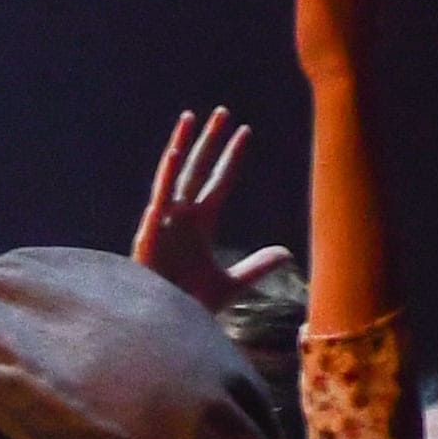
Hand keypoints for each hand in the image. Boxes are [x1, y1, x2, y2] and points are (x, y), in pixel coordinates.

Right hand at [129, 106, 295, 311]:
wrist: (163, 326)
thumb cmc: (188, 305)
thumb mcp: (231, 284)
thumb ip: (257, 266)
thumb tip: (287, 253)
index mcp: (199, 224)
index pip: (219, 181)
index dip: (232, 157)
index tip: (245, 132)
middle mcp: (182, 216)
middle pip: (198, 169)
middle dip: (210, 141)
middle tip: (222, 112)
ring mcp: (164, 222)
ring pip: (174, 174)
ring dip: (183, 146)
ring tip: (191, 117)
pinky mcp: (150, 233)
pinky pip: (158, 199)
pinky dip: (165, 177)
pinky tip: (173, 153)